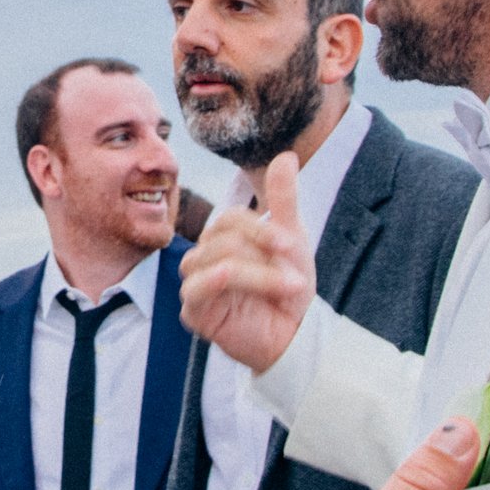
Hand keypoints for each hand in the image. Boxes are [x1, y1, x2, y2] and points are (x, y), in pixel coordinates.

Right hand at [179, 152, 315, 372]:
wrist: (295, 334)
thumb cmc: (289, 287)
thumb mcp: (292, 239)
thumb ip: (284, 200)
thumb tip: (286, 155)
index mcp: (224, 237)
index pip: (229, 218)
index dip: (259, 227)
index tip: (290, 244)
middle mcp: (205, 257)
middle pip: (222, 238)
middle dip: (263, 255)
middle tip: (296, 276)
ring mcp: (196, 284)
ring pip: (216, 261)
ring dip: (258, 274)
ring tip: (288, 288)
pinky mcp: (193, 312)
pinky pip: (196, 289)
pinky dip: (217, 281)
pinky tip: (240, 283)